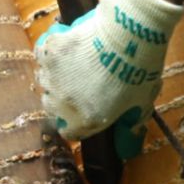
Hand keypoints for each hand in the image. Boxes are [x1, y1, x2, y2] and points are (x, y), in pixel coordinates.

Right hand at [35, 0, 182, 156]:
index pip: (68, 131)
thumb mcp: (141, 104)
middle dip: (64, 98)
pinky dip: (51, 48)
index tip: (82, 109)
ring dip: (56, 74)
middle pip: (52, 106)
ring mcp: (53, 76)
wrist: (129, 34)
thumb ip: (131, 128)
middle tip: (80, 82)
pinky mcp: (49, 50)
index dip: (75, 121)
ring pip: (45, 79)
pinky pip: (42, 52)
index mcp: (85, 120)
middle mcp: (63, 103)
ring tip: (75, 60)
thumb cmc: (139, 70)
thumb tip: (128, 149)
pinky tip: (65, 40)